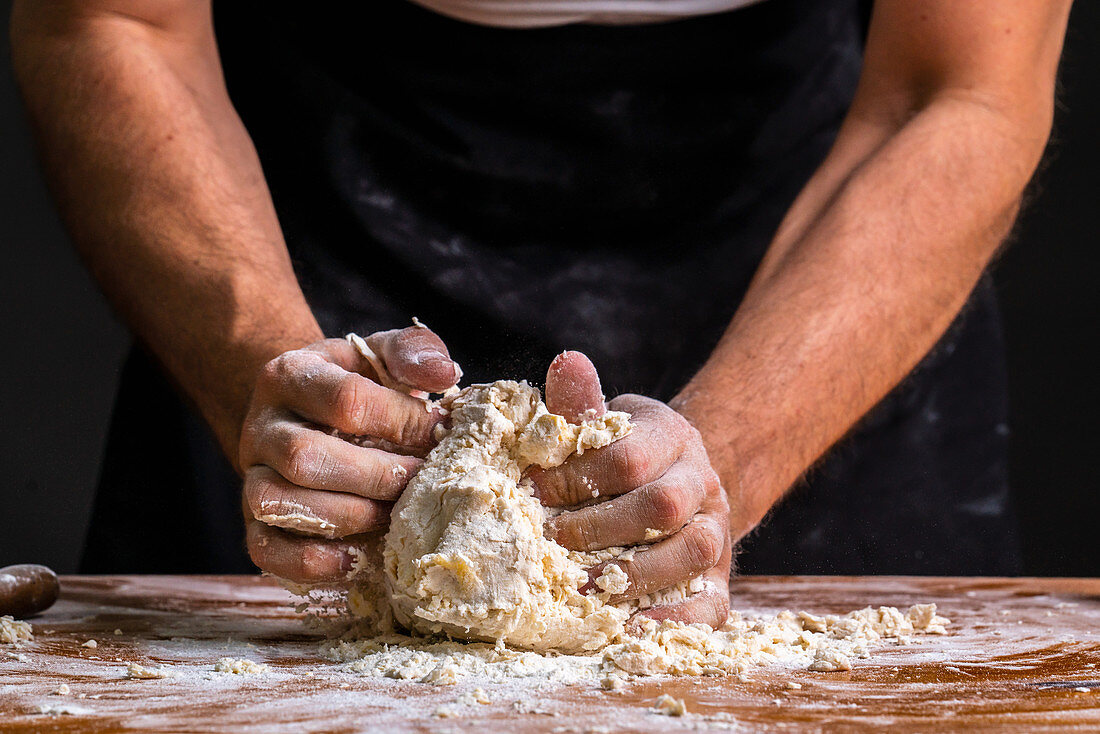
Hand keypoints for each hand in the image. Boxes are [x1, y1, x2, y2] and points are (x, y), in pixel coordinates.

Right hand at [239, 326, 459, 583]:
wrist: (307, 416)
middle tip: (419, 482)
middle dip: (375, 477)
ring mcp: (251, 477)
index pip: (345, 399)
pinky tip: (360, 557)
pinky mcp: (253, 524)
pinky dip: (314, 562)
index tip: (439, 433)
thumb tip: (443, 374)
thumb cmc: (357, 387)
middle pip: (304, 457)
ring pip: (278, 504)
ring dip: (348, 518)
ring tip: (393, 517)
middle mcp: (261, 426)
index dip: (400, 421)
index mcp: (291, 374)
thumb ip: (414, 352)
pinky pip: (266, 551)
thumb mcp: (381, 357)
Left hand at [531, 352, 731, 627]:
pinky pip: (711, 605)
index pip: (629, 457)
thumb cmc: (619, 453)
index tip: (530, 491)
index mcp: (672, 436)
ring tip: (578, 586)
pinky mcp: (719, 579)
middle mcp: (702, 482)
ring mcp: (717, 531)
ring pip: (692, 551)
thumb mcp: (602, 422)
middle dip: (599, 526)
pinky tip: (629, 626)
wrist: (672, 481)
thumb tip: (565, 362)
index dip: (576, 477)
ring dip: (632, 573)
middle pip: (662, 505)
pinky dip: (673, 620)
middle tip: (549, 539)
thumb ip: (579, 404)